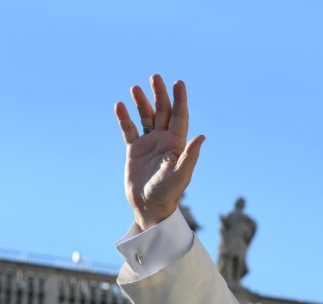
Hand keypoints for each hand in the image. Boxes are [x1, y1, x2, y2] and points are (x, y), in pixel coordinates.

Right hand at [114, 74, 204, 230]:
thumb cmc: (168, 193)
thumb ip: (190, 156)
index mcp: (177, 144)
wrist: (149, 206)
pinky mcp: (134, 150)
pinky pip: (129, 130)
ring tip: (135, 88)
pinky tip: (120, 106)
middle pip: (163, 112)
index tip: (178, 82)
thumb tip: (202, 136)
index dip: (180, 99)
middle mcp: (164, 140)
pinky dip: (124, 118)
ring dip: (142, 102)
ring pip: (146, 117)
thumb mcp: (180, 175)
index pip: (180, 116)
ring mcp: (149, 144)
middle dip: (160, 95)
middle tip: (155, 77)